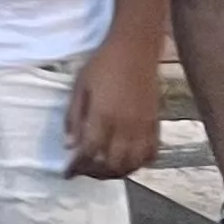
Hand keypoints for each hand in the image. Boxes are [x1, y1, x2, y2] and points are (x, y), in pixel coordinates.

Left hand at [63, 42, 160, 179]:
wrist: (135, 49)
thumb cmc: (103, 64)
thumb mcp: (80, 87)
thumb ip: (74, 117)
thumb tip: (69, 147)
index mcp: (104, 117)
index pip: (89, 153)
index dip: (77, 167)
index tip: (67, 173)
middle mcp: (126, 127)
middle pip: (112, 165)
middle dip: (95, 173)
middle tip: (84, 171)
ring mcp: (144, 128)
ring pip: (132, 164)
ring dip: (116, 172)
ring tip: (103, 169)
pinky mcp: (156, 125)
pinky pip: (151, 154)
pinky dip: (139, 164)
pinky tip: (127, 161)